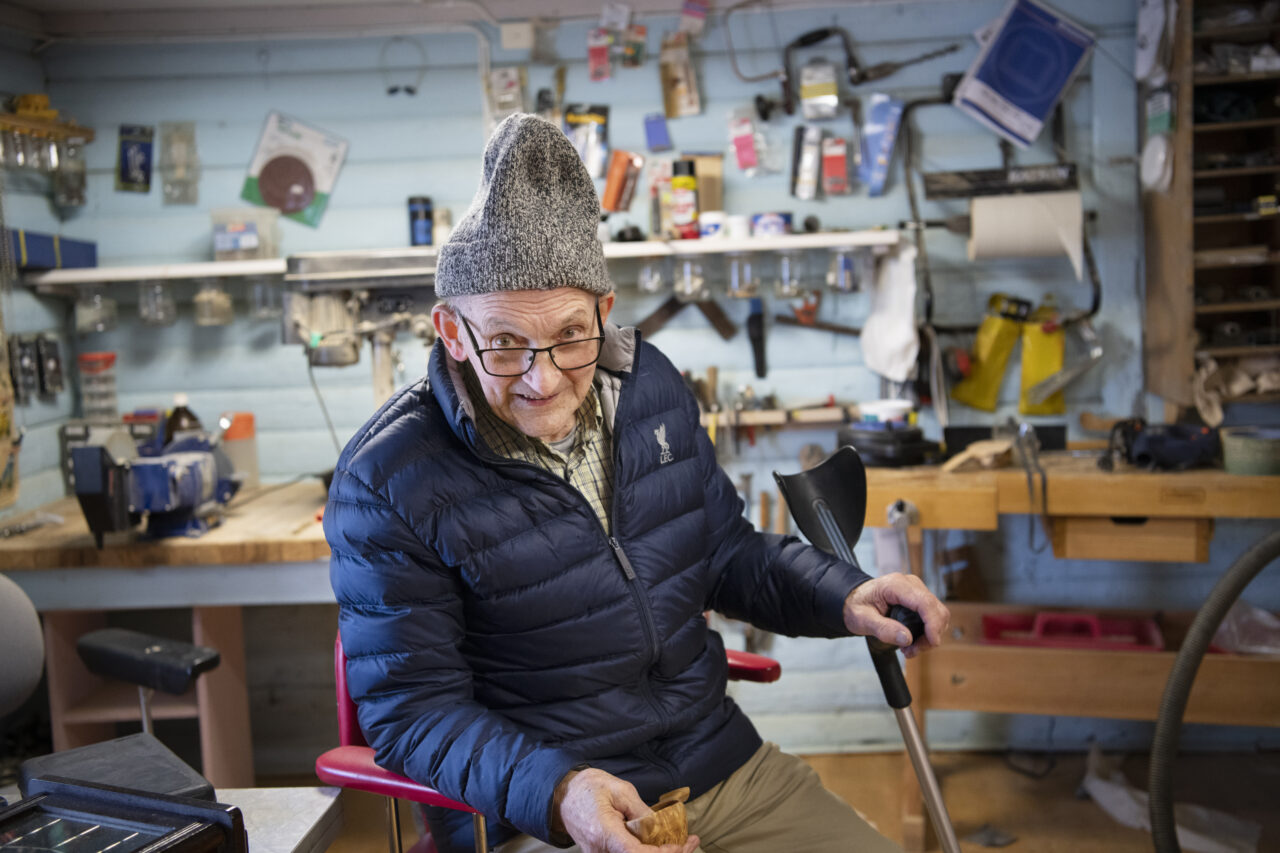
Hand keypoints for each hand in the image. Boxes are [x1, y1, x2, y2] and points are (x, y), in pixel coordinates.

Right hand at [553, 768, 699, 852]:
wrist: (562, 795)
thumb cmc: (588, 788)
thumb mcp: (619, 790)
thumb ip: (640, 811)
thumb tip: (660, 827)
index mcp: (605, 834)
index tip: (681, 845)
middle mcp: (601, 851)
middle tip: (693, 843)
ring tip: (684, 843)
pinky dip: (648, 852)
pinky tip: (665, 844)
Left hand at [842, 574, 949, 658]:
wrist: (853, 600)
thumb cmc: (856, 606)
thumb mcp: (862, 620)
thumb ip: (883, 629)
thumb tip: (907, 638)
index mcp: (896, 585)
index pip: (924, 602)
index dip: (933, 623)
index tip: (932, 642)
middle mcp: (910, 584)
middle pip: (936, 610)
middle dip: (930, 634)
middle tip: (911, 651)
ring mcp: (916, 591)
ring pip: (937, 614)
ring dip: (929, 636)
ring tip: (910, 648)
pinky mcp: (918, 599)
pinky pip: (932, 616)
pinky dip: (927, 632)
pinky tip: (912, 641)